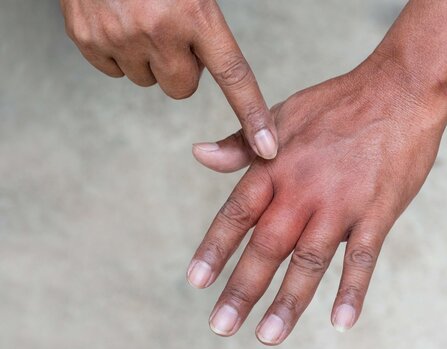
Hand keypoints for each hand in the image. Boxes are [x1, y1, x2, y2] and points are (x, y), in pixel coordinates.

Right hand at [60, 0, 277, 158]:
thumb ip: (205, 26)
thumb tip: (217, 67)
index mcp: (196, 13)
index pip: (234, 75)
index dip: (253, 114)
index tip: (267, 146)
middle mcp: (159, 29)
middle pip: (183, 88)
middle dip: (181, 68)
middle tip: (170, 31)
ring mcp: (120, 36)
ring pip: (148, 81)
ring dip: (149, 60)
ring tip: (140, 20)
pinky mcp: (88, 39)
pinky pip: (114, 71)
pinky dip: (119, 54)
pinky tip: (117, 23)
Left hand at [187, 53, 446, 343]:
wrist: (398, 89)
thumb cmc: (337, 103)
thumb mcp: (282, 114)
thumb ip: (241, 142)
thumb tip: (199, 154)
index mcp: (275, 166)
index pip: (236, 214)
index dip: (215, 248)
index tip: (196, 282)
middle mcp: (303, 189)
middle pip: (267, 246)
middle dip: (242, 289)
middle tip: (221, 326)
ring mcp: (342, 202)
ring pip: (309, 260)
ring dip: (288, 302)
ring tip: (268, 336)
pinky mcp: (378, 211)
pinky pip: (364, 258)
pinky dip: (352, 291)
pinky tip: (341, 322)